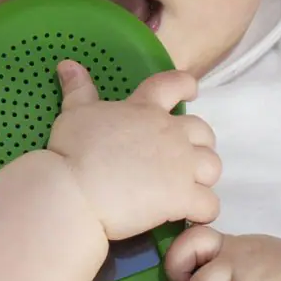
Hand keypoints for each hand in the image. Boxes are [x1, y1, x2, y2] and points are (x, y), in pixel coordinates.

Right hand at [47, 61, 220, 240]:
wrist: (76, 191)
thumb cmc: (73, 151)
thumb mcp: (74, 113)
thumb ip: (78, 89)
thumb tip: (67, 64)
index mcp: (146, 109)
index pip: (176, 84)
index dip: (187, 86)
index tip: (191, 91)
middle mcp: (171, 133)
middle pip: (204, 132)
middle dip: (198, 144)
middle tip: (182, 158)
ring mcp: (181, 165)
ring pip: (213, 167)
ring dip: (204, 177)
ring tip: (189, 188)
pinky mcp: (183, 197)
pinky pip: (210, 205)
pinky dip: (204, 211)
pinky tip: (192, 216)